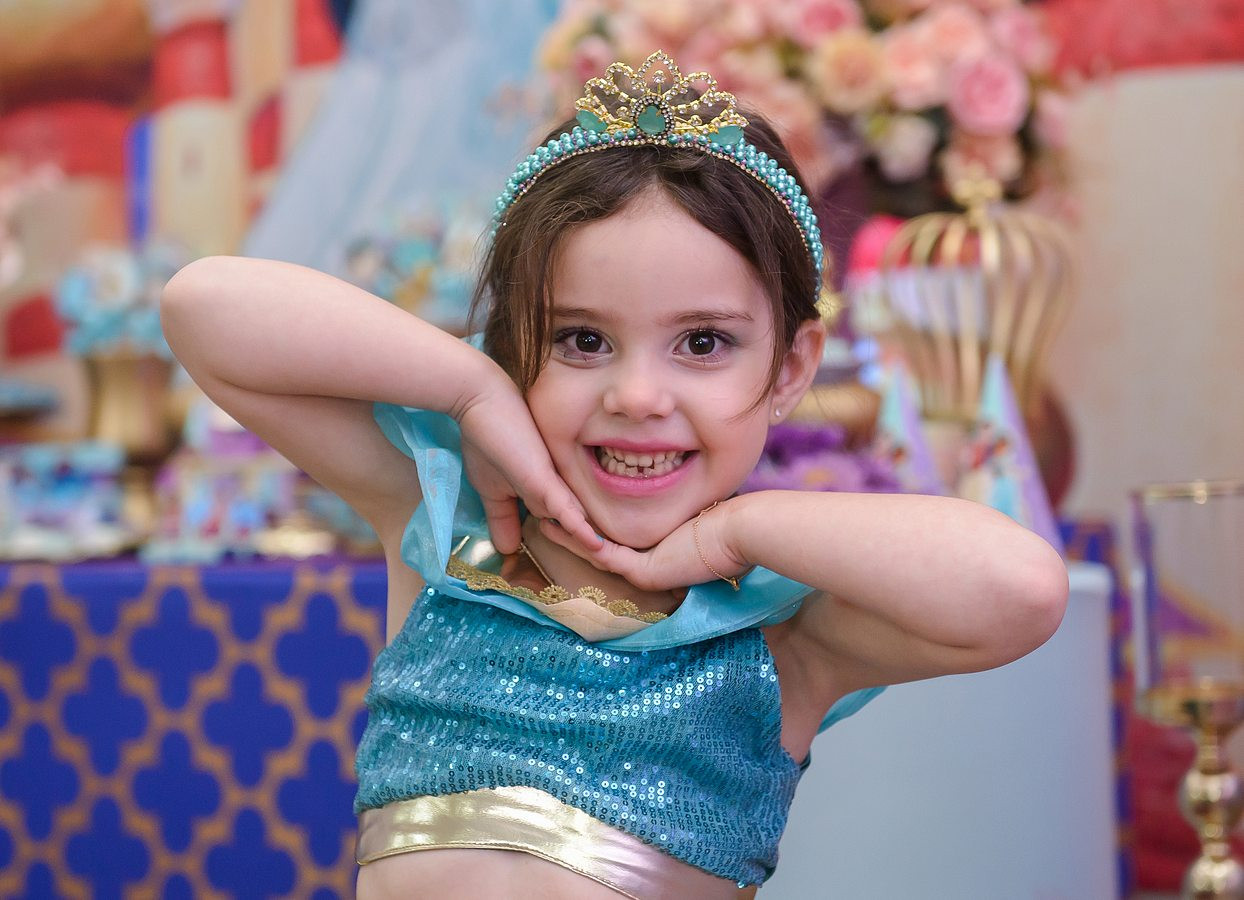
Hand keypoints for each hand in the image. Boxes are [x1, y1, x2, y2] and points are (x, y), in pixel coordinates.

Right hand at [455, 376, 599, 555]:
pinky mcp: (543, 479)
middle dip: (591, 548)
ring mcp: (551, 484)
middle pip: (575, 527)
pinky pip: (565, 509)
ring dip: (592, 544)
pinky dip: (579, 529)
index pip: (562, 526)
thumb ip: (503, 517)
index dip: (572, 544)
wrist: (478, 401)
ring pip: (577, 522)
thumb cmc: (487, 439)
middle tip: (613, 566)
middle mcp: (554, 489)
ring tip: (614, 563)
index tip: (591, 563)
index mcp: (544, 492)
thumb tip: (507, 550)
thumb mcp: (491, 489)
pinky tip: (596, 545)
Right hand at [536, 499, 747, 592]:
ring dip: (569, 535)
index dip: (592, 525)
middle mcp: (648, 566)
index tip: (572, 506)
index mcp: (659, 554)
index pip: (617, 542)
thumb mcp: (692, 509)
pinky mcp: (644, 571)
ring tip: (542, 516)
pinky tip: (559, 522)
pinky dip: (579, 538)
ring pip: (595, 552)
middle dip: (572, 530)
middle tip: (545, 513)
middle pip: (599, 549)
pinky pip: (602, 553)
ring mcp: (645, 572)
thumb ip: (676, 504)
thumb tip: (674, 481)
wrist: (743, 530)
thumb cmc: (728, 515)